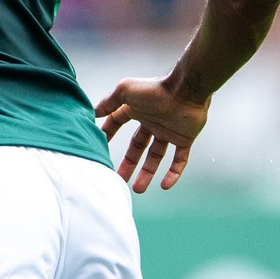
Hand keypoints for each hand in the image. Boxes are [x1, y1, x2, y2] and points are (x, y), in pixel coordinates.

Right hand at [95, 76, 210, 192]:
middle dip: (128, 163)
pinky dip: (173, 173)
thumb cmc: (154, 89)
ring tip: (138, 189)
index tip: (99, 148)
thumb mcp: (124, 91)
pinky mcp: (184, 139)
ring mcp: (168, 132)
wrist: (186, 91)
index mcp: (136, 109)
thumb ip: (109, 102)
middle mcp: (151, 122)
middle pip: (137, 147)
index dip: (108, 134)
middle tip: (118, 179)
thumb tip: (93, 111)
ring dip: (147, 173)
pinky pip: (179, 160)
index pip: (117, 123)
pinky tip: (165, 186)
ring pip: (156, 156)